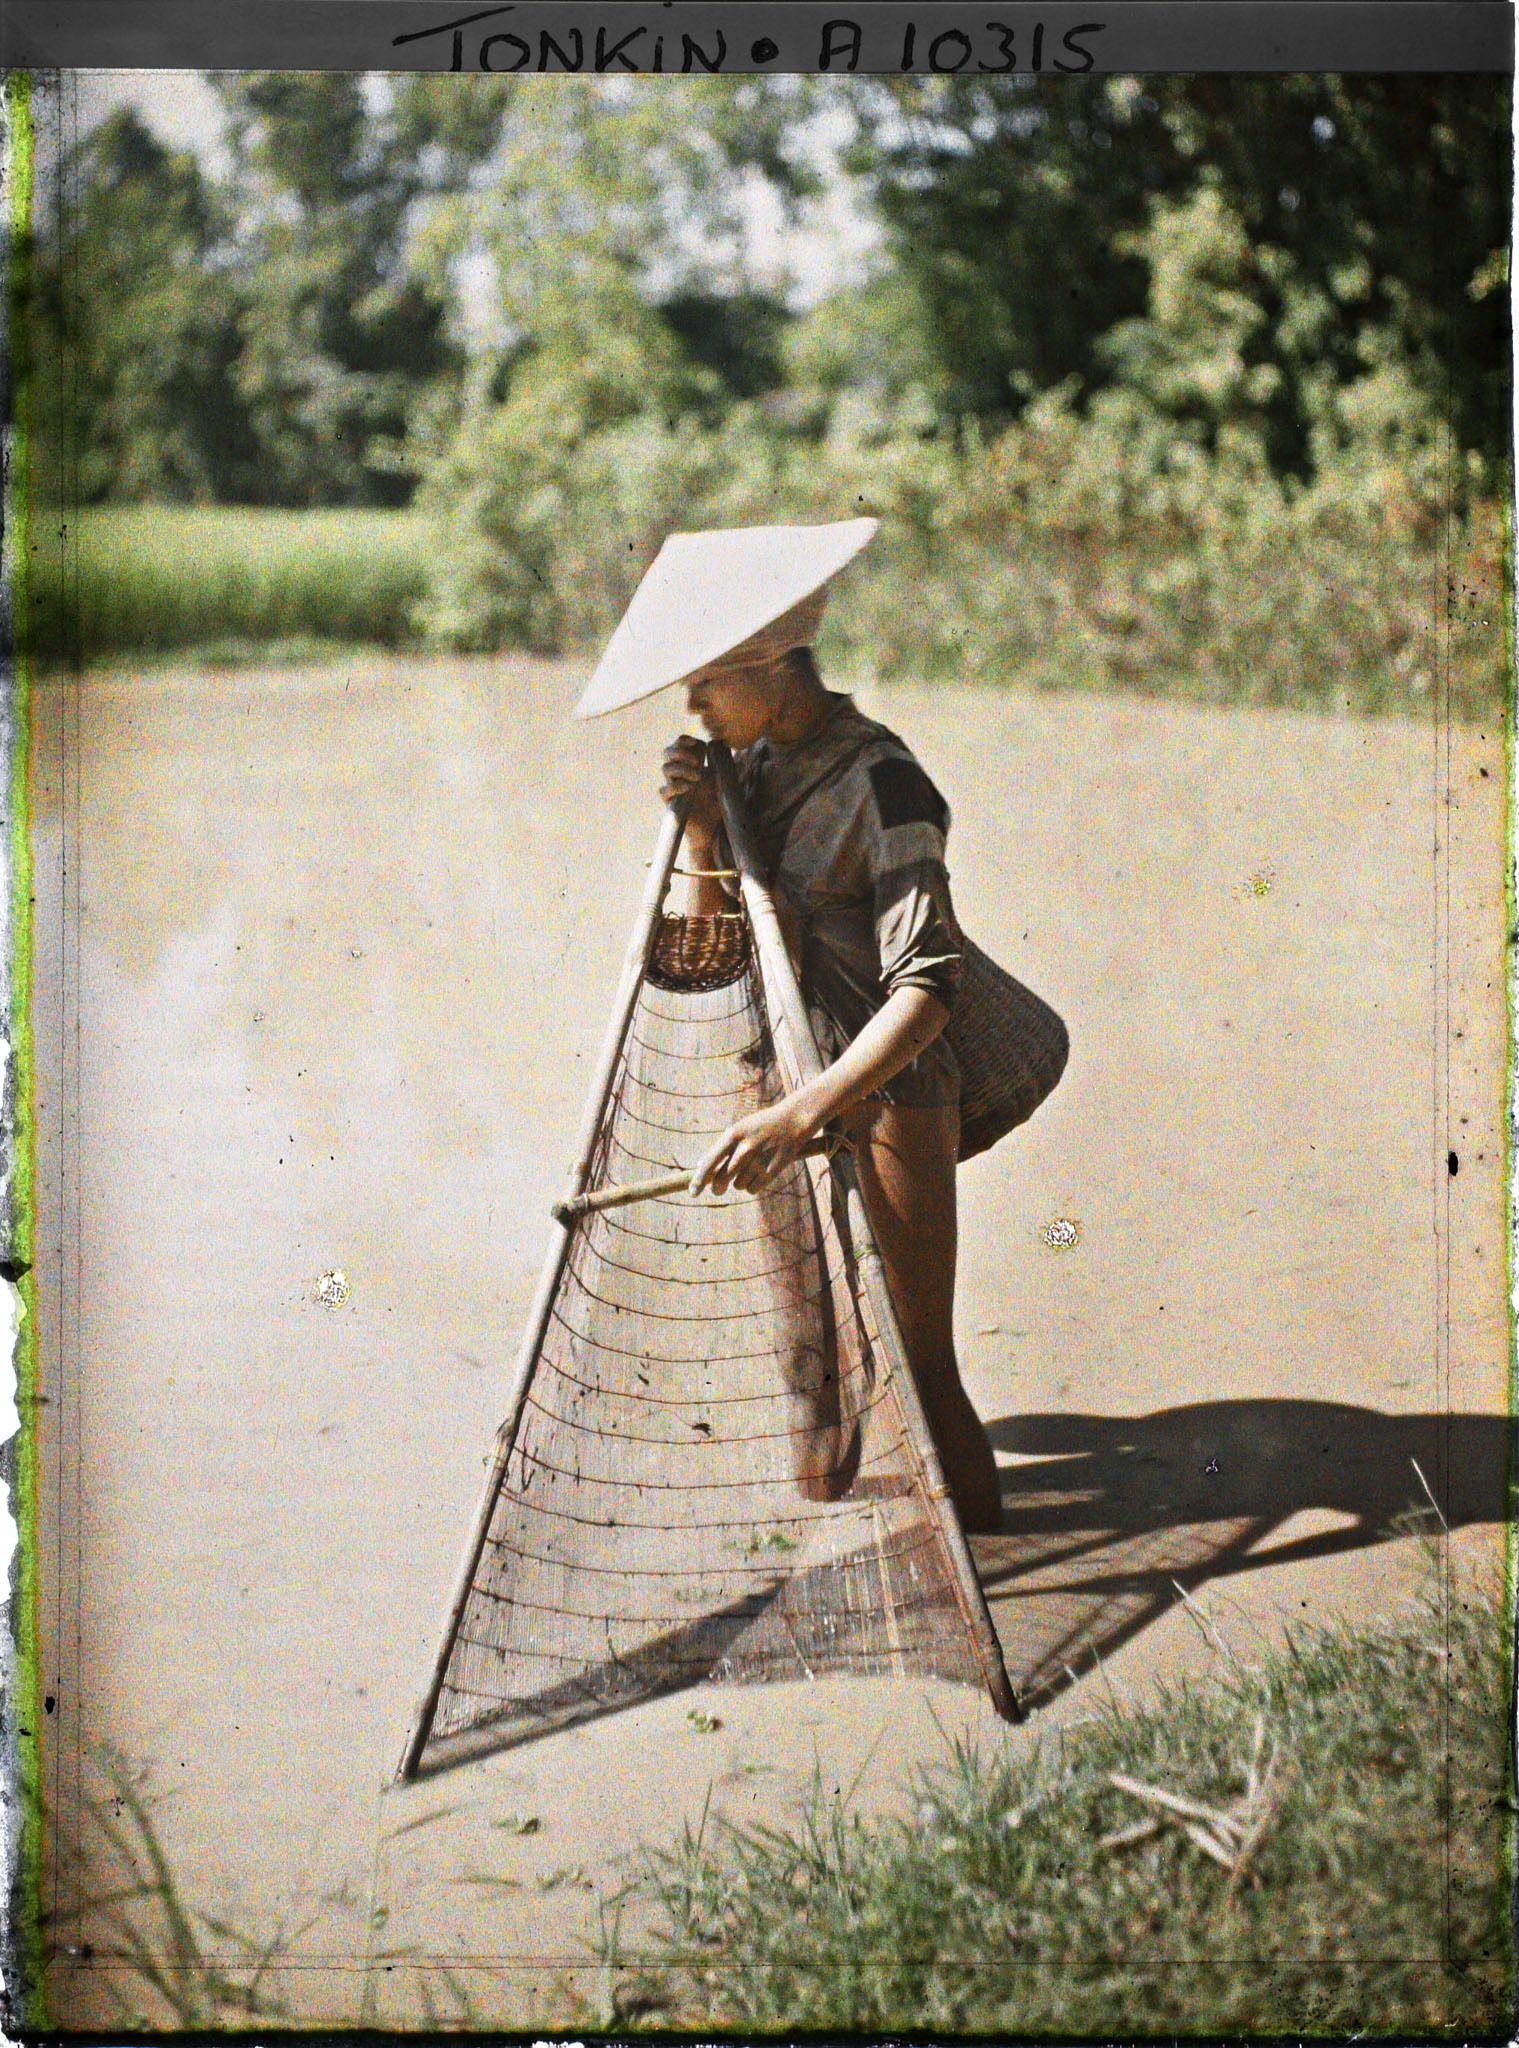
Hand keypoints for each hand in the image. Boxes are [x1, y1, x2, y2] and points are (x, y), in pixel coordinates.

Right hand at [660, 735, 722, 845]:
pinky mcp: (671, 803)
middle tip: (697, 761)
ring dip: (681, 768)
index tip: (697, 744)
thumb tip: (742, 757)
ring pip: (666, 769)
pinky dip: (675, 786)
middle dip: (680, 751)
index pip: (680, 745)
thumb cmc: (717, 805)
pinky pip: (664, 790)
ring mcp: (674, 788)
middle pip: (667, 753)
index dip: (684, 741)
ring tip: (698, 777)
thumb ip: (733, 770)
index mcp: (691, 765)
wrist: (711, 829)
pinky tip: (688, 788)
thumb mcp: (727, 785)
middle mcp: (680, 774)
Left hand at [691, 1095, 823, 1196]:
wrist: (793, 1121)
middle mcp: (744, 1148)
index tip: (693, 1193)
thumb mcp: (739, 1129)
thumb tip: (700, 1164)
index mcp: (733, 1135)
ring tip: (750, 1168)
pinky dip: (752, 1186)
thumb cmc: (762, 1126)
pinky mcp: (771, 1172)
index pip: (710, 1162)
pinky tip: (760, 1173)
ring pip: (737, 1186)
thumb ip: (721, 1147)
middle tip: (718, 1189)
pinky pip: (752, 1189)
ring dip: (739, 1183)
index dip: (698, 1180)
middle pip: (720, 1180)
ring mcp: (758, 1161)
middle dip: (717, 1188)